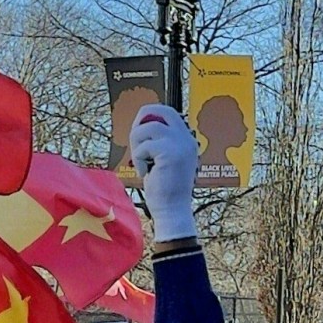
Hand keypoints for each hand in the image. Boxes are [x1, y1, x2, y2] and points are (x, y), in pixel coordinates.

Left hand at [127, 103, 198, 242]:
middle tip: (135, 139)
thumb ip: (159, 142)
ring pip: (148, 127)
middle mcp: (187, 139)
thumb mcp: (163, 160)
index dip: (149, 117)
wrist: (173, 211)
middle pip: (161, 110)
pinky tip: (144, 172)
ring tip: (140, 161)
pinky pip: (144, 146)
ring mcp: (180, 144)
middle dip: (142, 120)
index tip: (139, 134)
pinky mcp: (170, 153)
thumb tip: (140, 125)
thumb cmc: (165, 190)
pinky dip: (138, 158)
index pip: (168, 113)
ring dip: (137, 143)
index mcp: (187, 140)